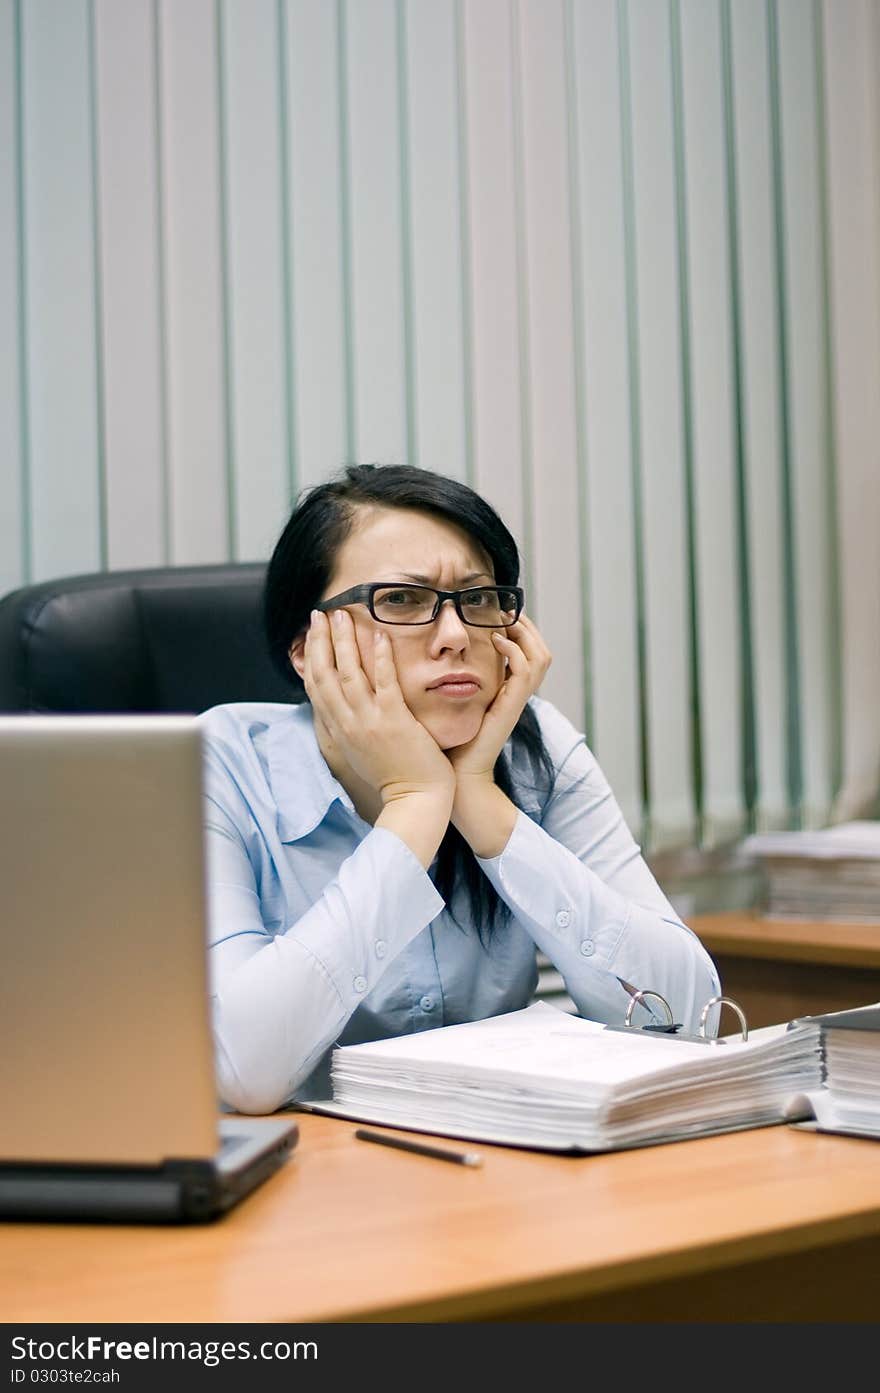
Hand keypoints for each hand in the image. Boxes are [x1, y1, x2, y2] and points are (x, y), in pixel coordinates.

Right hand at [303, 610, 454, 806]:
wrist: (415, 801)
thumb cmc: (393, 777)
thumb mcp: (360, 751)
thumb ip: (348, 727)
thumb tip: (337, 708)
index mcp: (339, 730)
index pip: (316, 687)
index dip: (310, 656)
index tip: (310, 632)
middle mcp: (348, 724)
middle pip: (325, 675)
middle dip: (320, 641)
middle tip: (320, 613)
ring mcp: (370, 722)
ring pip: (349, 674)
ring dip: (344, 641)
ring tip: (343, 614)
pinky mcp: (394, 721)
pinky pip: (385, 683)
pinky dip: (381, 658)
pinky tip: (379, 636)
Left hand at [447, 614, 551, 784]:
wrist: (456, 773)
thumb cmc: (451, 739)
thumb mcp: (455, 700)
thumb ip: (455, 678)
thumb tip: (439, 652)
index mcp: (507, 691)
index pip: (528, 652)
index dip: (520, 630)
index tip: (499, 611)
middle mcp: (517, 694)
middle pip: (542, 650)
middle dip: (527, 626)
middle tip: (506, 610)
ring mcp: (517, 701)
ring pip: (541, 657)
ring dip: (525, 634)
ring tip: (503, 621)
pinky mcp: (512, 707)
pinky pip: (526, 671)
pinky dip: (514, 650)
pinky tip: (495, 640)